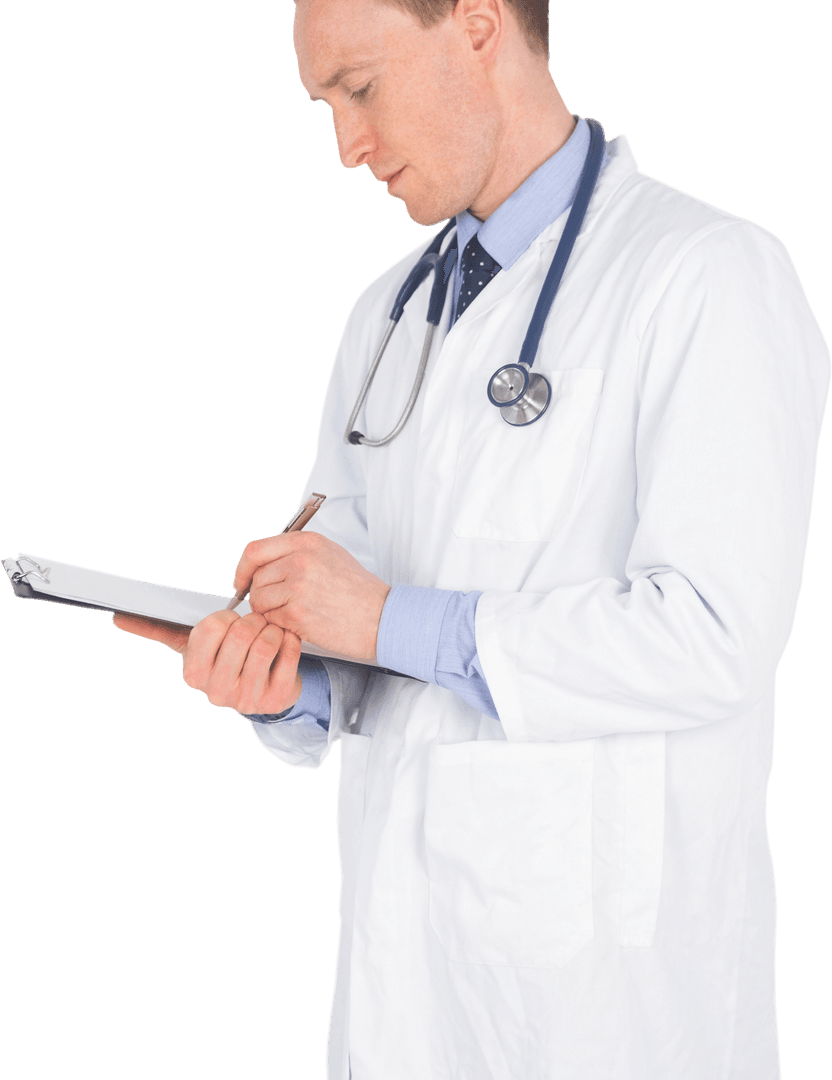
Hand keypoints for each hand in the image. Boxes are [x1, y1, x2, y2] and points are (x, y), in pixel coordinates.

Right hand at [112, 610, 302, 714]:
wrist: (262, 689)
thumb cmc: (225, 659)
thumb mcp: (193, 646)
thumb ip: (158, 629)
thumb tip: (118, 617)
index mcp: (193, 675)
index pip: (210, 627)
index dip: (225, 617)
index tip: (229, 621)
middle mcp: (217, 692)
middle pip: (241, 634)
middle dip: (251, 620)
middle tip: (254, 623)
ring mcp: (247, 699)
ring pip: (265, 642)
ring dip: (271, 628)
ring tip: (269, 630)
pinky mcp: (276, 698)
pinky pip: (288, 653)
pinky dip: (289, 640)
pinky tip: (284, 643)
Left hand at [233, 531, 390, 661]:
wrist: (380, 617)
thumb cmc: (358, 591)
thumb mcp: (330, 555)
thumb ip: (296, 553)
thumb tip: (263, 562)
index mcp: (307, 542)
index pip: (255, 550)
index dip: (243, 568)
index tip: (242, 581)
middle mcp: (301, 560)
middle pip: (255, 577)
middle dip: (260, 593)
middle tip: (276, 603)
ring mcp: (298, 586)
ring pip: (259, 599)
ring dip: (269, 611)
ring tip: (293, 613)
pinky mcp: (297, 613)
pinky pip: (270, 619)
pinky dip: (280, 624)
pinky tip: (300, 622)